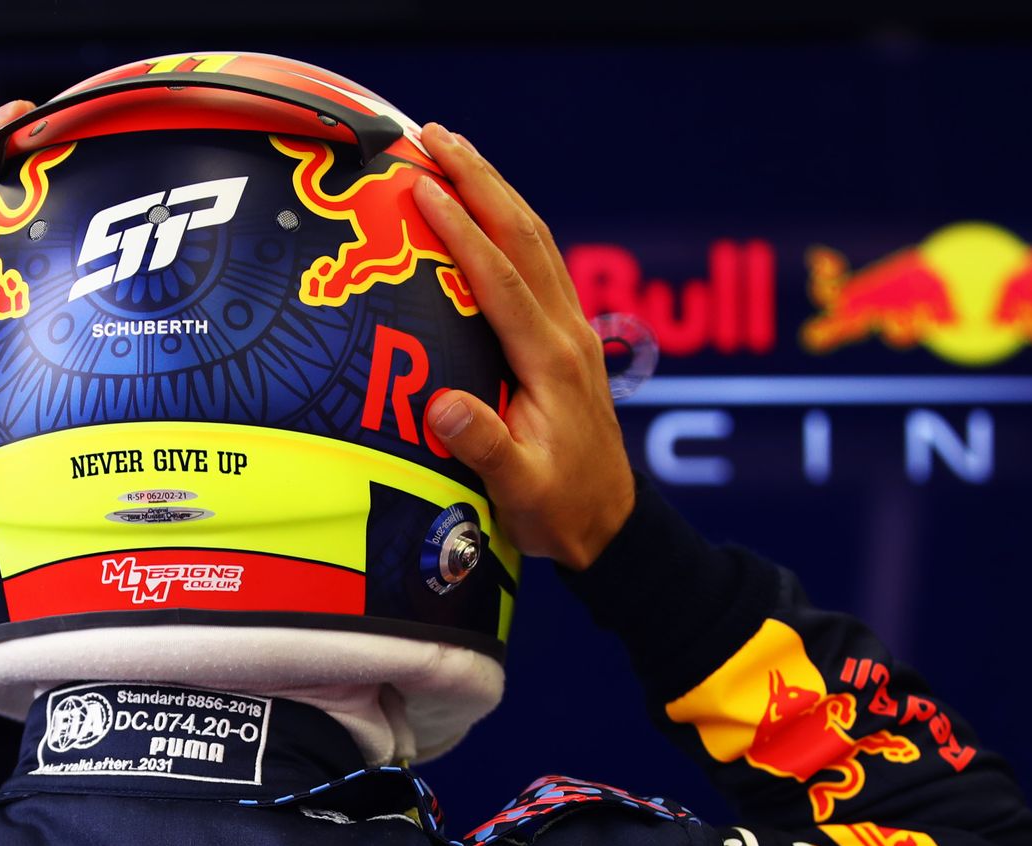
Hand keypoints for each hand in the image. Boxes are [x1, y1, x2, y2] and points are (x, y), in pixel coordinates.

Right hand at [412, 123, 635, 570]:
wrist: (612, 523)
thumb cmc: (560, 510)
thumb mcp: (519, 490)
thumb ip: (484, 446)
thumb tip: (442, 403)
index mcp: (550, 362)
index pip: (499, 279)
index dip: (459, 229)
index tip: (420, 186)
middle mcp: (565, 334)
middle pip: (523, 237)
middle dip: (479, 180)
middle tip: (432, 135)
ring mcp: (571, 331)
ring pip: (535, 241)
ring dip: (496, 190)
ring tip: (453, 150)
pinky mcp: (566, 339)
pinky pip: (538, 264)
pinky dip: (508, 223)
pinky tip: (485, 208)